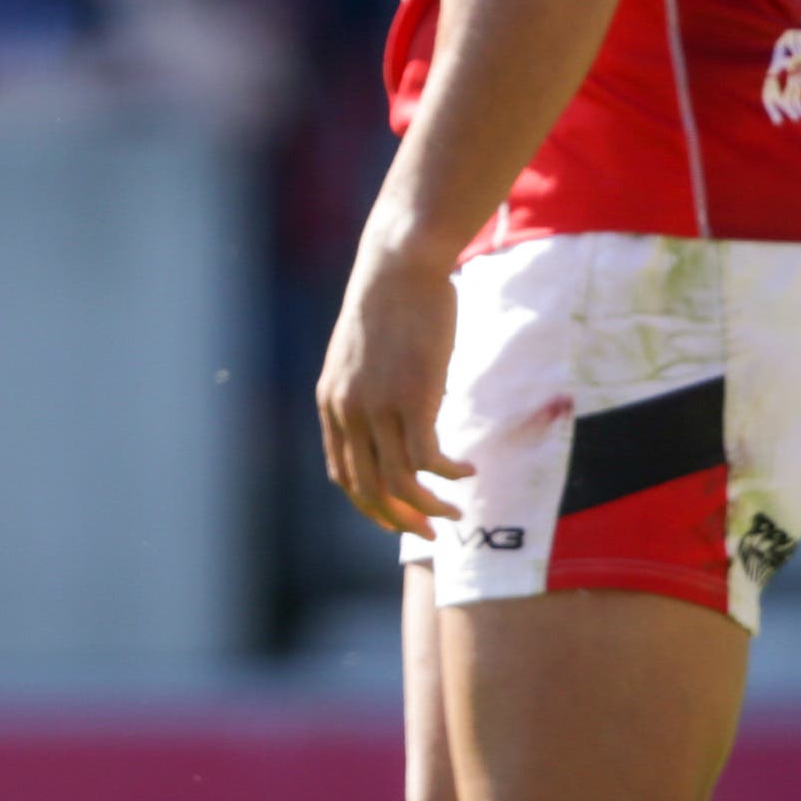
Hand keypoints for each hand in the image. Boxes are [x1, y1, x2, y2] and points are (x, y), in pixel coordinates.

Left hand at [315, 241, 476, 538]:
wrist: (398, 266)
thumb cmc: (390, 304)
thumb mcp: (366, 356)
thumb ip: (373, 393)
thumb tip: (407, 420)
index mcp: (332, 402)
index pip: (343, 473)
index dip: (370, 504)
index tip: (396, 519)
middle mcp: (348, 411)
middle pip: (368, 488)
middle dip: (399, 519)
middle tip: (431, 534)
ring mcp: (377, 406)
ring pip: (400, 481)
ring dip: (430, 506)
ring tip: (456, 512)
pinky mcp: (411, 398)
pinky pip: (428, 458)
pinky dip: (449, 474)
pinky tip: (469, 471)